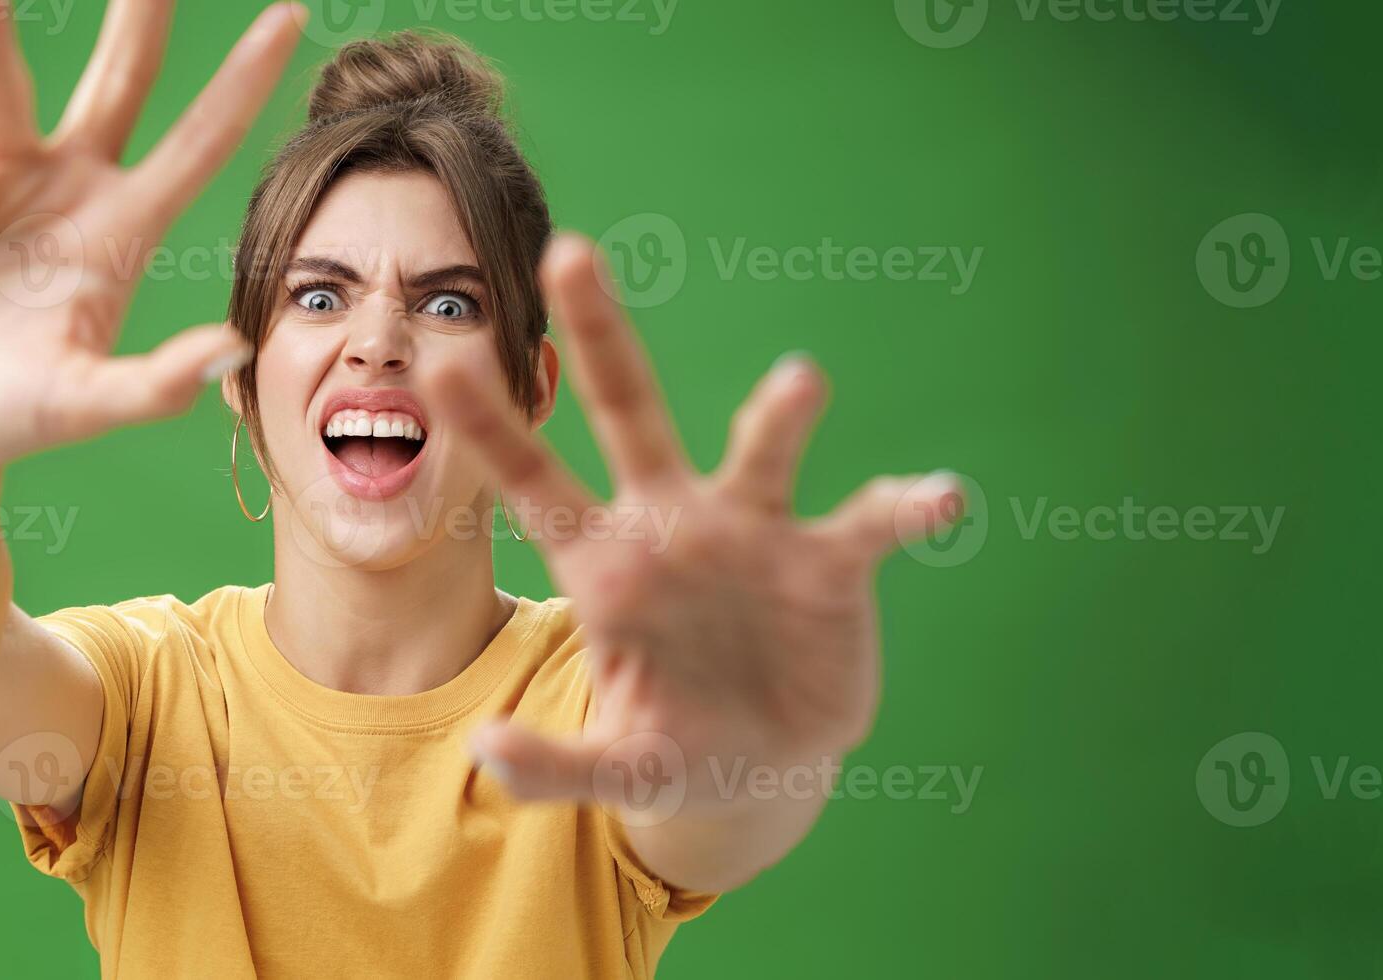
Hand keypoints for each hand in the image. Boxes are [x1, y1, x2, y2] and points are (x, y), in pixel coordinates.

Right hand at [0, 0, 301, 471]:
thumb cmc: (14, 414)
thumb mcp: (90, 402)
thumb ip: (158, 383)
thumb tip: (235, 349)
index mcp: (127, 229)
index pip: (201, 142)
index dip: (243, 82)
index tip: (290, 16)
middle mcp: (72, 190)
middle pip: (116, 87)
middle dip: (136, 23)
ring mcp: (1, 186)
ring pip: (4, 98)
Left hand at [430, 235, 963, 829]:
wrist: (768, 767)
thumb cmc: (677, 751)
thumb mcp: (618, 770)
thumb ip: (555, 770)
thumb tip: (485, 751)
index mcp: (609, 565)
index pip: (535, 485)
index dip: (492, 431)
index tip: (439, 367)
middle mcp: (677, 524)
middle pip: (632, 411)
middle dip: (601, 334)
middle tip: (569, 251)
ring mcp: (756, 533)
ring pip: (762, 451)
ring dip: (781, 415)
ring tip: (802, 381)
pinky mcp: (833, 562)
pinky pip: (873, 521)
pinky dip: (908, 506)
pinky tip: (942, 499)